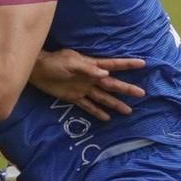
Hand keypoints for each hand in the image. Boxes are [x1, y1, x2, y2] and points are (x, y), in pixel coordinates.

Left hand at [30, 51, 146, 121]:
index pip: (114, 65)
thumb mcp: (70, 62)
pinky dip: (97, 112)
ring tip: (128, 111)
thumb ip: (87, 68)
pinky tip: (107, 118)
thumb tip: (105, 74)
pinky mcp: (74, 97)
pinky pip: (88, 106)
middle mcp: (91, 78)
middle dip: (126, 89)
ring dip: (115, 104)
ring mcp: (83, 89)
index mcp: (92, 66)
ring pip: (103, 98)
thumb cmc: (54, 62)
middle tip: (142, 93)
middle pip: (112, 85)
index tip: (143, 64)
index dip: (128, 64)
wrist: (38, 70)